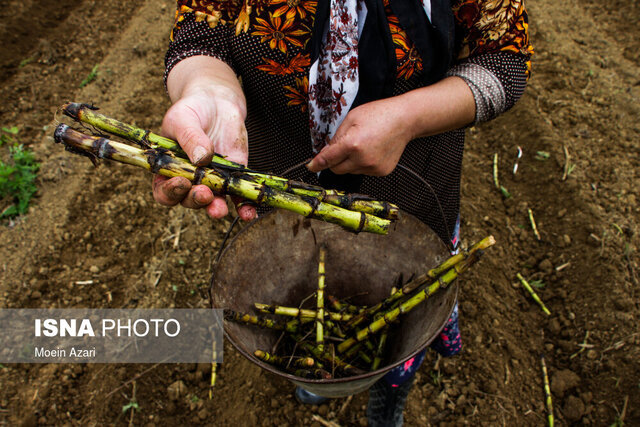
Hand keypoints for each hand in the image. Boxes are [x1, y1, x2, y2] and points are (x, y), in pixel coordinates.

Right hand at [152, 70, 255, 220]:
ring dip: (216, 209)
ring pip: (213, 203)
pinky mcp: (234, 178)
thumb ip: (189, 138)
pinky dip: (244, 207)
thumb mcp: (183, 118)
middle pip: (189, 200)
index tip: (182, 182)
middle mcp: (190, 181)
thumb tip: (201, 158)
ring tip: (220, 209)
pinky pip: (238, 197)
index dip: (170, 192)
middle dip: (196, 199)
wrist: (216, 102)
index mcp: (169, 170)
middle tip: (204, 193)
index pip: (164, 191)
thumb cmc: (192, 109)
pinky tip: (248, 213)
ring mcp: (213, 182)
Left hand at [306, 76, 475, 175]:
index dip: (317, 164)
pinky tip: (372, 150)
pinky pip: (363, 172)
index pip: (328, 159)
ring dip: (350, 162)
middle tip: (343, 148)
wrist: (405, 120)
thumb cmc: (378, 114)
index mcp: (352, 144)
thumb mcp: (351, 119)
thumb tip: (325, 153)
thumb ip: (336, 138)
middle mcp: (362, 159)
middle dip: (334, 161)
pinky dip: (363, 164)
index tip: (311, 167)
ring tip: (363, 145)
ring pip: (350, 171)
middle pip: (337, 169)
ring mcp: (372, 167)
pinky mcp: (381, 172)